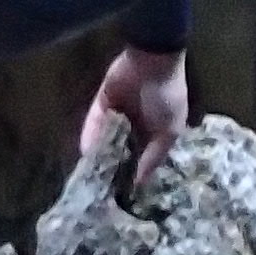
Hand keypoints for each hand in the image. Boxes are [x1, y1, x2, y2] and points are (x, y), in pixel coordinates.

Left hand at [80, 44, 190, 202]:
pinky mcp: (103, 101)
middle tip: (99, 185)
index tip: (122, 193)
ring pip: (104, 136)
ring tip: (88, 170)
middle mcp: (135, 125)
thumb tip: (139, 181)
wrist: (153, 60)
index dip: (132, 173)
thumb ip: (153, 157)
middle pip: (119, 148)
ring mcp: (118, 113)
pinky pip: (94, 120)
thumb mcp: (169, 131)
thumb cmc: (167, 97)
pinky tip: (86, 150)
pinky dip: (90, 133)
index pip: (141, 158)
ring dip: (98, 151)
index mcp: (155, 133)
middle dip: (111, 164)